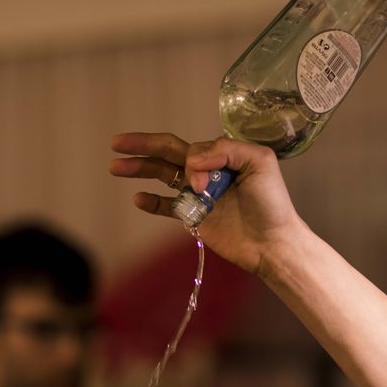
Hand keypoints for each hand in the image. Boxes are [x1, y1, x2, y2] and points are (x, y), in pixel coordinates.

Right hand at [109, 132, 304, 275]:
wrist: (272, 243)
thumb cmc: (272, 203)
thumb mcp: (259, 163)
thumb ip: (226, 150)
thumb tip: (192, 161)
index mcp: (223, 154)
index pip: (193, 148)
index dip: (193, 162)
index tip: (205, 186)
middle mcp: (208, 171)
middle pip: (168, 153)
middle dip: (142, 146)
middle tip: (116, 143)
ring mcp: (198, 194)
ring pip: (162, 175)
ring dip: (139, 169)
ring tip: (115, 166)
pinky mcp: (193, 216)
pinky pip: (166, 206)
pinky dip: (151, 202)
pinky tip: (137, 199)